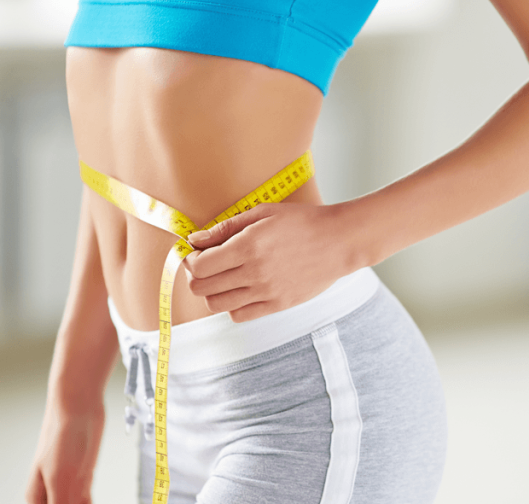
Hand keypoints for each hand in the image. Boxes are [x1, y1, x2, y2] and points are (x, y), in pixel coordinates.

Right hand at [25, 401, 104, 503]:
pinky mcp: (82, 480)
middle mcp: (49, 496)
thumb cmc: (63, 437)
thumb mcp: (61, 480)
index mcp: (36, 500)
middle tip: (84, 502)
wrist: (78, 407)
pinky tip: (92, 503)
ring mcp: (67, 488)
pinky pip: (85, 503)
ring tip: (87, 501)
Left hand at [182, 202, 357, 321]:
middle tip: (205, 265)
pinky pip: (239, 315)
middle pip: (202, 288)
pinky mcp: (277, 305)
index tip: (195, 252)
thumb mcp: (262, 213)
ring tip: (223, 277)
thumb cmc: (302, 221)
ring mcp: (266, 292)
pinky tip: (241, 289)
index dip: (190, 260)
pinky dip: (232, 305)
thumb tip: (194, 240)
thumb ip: (225, 228)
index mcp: (248, 246)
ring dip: (212, 291)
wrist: (339, 241)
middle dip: (196, 276)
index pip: (198, 267)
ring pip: (217, 305)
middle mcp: (254, 273)